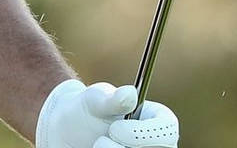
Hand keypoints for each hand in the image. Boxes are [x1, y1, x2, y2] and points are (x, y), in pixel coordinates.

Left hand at [34, 79, 178, 147]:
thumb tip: (130, 93)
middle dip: (124, 147)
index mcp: (157, 120)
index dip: (146, 133)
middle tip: (101, 140)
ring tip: (97, 144)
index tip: (115, 128)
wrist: (69, 129)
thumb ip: (113, 98)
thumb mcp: (96, 99)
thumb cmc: (88, 109)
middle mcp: (156, 143)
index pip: (168, 130)